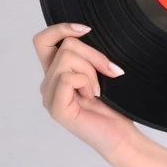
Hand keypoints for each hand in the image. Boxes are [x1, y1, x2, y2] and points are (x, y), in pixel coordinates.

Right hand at [33, 23, 139, 166]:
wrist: (123, 137)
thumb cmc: (115, 108)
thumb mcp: (100, 73)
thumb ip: (87, 56)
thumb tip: (84, 33)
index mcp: (56, 74)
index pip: (42, 41)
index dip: (61, 29)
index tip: (86, 29)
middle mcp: (48, 84)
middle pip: (64, 46)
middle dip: (93, 54)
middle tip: (110, 72)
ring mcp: (49, 97)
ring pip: (67, 59)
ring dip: (92, 71)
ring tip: (98, 90)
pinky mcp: (56, 108)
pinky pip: (68, 77)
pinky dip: (86, 82)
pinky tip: (93, 97)